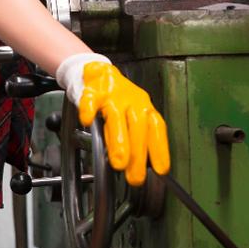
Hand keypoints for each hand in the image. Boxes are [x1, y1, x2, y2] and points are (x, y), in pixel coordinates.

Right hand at [56, 54, 170, 185]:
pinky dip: (88, 109)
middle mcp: (131, 100)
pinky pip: (90, 99)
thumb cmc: (117, 98)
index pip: (156, 128)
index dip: (160, 149)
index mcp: (144, 107)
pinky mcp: (92, 90)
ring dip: (119, 139)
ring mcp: (112, 95)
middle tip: (135, 176)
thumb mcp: (132, 115)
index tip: (161, 170)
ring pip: (116, 116)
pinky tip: (86, 121)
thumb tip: (142, 166)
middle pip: (138, 127)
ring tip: (119, 161)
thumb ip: (136, 137)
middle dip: (138, 153)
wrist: (97, 71)